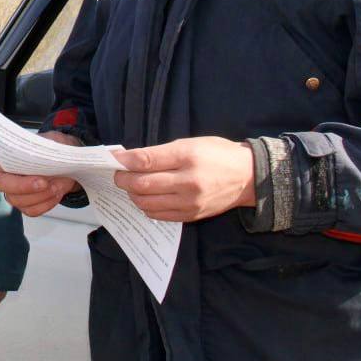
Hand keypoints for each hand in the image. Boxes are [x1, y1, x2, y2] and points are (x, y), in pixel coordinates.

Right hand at [0, 131, 81, 215]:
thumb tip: (48, 153)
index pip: (2, 179)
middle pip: (11, 196)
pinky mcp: (26, 205)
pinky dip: (48, 204)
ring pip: (24, 205)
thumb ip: (47, 145)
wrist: (63, 161)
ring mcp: (16, 195)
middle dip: (33, 193)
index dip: (20, 183)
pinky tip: (57, 193)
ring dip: (44, 197)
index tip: (41, 180)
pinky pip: (34, 211)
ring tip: (59, 186)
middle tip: (51, 185)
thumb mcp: (51, 140)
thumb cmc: (51, 149)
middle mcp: (7, 181)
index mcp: (5, 163)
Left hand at [112, 136, 254, 221]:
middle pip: (142, 185)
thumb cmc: (217, 154)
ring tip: (131, 186)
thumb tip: (129, 158)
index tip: (112, 158)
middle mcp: (188, 182)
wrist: (247, 177)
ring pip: (146, 203)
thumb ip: (159, 153)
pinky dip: (146, 206)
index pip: (146, 161)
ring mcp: (189, 202)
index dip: (123, 161)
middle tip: (117, 175)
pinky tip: (146, 197)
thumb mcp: (190, 143)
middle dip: (123, 180)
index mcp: (187, 157)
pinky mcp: (191, 216)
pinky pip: (158, 215)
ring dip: (133, 195)